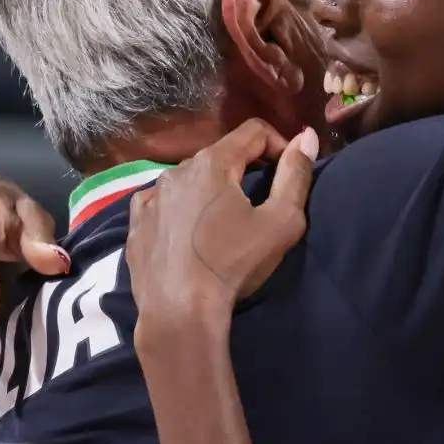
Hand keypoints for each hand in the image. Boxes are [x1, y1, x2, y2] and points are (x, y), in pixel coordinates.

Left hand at [126, 120, 317, 325]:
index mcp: (212, 163)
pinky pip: (162, 204)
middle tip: (259, 204)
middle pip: (220, 156)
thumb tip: (306, 137)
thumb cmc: (234, 265)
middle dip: (244, 170)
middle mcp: (176, 170)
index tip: (289, 171)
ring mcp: (150, 197)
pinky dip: (179, 211)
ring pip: (189, 180)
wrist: (180, 313)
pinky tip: (188, 236)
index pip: (253, 131)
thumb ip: (296, 175)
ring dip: (210, 192)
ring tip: (223, 225)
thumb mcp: (281, 222)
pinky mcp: (136, 224)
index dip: (278, 144)